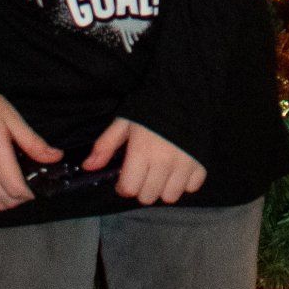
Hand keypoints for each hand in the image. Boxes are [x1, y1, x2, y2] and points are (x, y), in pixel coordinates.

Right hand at [0, 91, 61, 211]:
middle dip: (18, 199)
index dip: (29, 194)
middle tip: (25, 190)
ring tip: (9, 194)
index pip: (16, 190)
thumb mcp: (13, 119)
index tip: (35, 189)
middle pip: (3, 200)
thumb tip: (55, 156)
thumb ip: (34, 143)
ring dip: (1, 204)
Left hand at [82, 118, 207, 204]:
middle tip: (142, 175)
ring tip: (160, 175)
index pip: (129, 189)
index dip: (123, 186)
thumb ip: (105, 146)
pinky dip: (184, 183)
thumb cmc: (150, 107)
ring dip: (162, 189)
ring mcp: (185, 165)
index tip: (125, 178)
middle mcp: (164, 163)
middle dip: (141, 189)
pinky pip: (191, 188)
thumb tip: (87, 167)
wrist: (185, 91)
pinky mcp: (201, 163)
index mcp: (142, 153)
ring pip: (169, 197)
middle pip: (148, 197)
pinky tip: (178, 171)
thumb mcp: (124, 122)